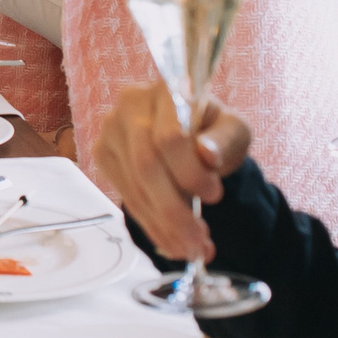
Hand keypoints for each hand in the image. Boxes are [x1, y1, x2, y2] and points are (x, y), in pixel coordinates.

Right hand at [90, 84, 252, 262]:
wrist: (191, 136)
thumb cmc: (214, 131)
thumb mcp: (234, 131)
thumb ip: (224, 140)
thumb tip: (207, 155)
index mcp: (166, 89)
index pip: (169, 136)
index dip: (190, 171)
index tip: (215, 195)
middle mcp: (129, 105)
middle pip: (145, 165)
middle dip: (173, 209)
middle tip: (199, 241)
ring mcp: (111, 131)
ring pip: (134, 186)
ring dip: (163, 225)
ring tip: (190, 248)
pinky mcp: (104, 156)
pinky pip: (126, 196)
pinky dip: (151, 225)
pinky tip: (171, 241)